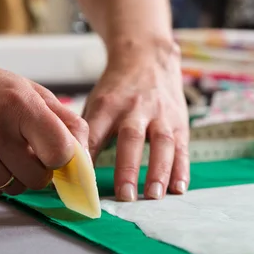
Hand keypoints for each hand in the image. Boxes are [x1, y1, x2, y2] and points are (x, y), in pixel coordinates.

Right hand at [0, 46, 87, 197]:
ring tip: (4, 150)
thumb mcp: (31, 91)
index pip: (60, 153)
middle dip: (41, 170)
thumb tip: (85, 156)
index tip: (58, 154)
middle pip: (39, 179)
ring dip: (17, 176)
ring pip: (16, 189)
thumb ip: (65, 121)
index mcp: (19, 104)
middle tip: (28, 151)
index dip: (64, 158)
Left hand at [83, 40, 188, 200]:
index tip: (83, 183)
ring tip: (155, 196)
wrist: (148, 57)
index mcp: (107, 104)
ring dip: (159, 171)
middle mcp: (135, 108)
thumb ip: (87, 133)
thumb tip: (71, 169)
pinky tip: (179, 188)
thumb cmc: (117, 89)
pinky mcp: (179, 121)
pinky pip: (182, 147)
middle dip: (128, 169)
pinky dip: (181, 169)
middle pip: (131, 139)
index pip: (95, 134)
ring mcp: (160, 115)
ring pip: (161, 143)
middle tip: (125, 196)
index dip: (89, 158)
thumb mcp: (96, 102)